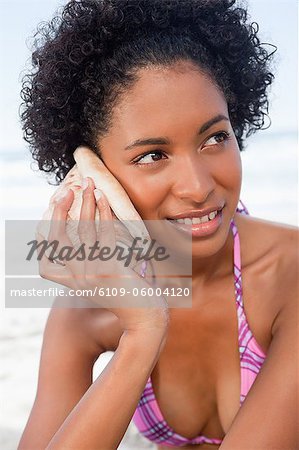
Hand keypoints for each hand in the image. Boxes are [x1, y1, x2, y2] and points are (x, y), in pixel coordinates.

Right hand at [36, 177, 168, 333]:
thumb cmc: (127, 299)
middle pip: (58, 239)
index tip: (55, 210)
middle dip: (60, 210)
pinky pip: (102, 234)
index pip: (47, 258)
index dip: (47, 231)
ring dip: (85, 204)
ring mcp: (91, 274)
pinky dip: (102, 212)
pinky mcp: (109, 269)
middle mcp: (77, 279)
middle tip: (68, 189)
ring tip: (88, 184)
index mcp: (72, 284)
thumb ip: (92, 266)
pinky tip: (103, 198)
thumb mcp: (103, 283)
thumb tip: (92, 237)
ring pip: (82, 231)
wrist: (146, 321)